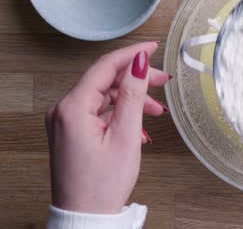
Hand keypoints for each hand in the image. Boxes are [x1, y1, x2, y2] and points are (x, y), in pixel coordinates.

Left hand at [46, 42, 169, 213]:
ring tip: (156, 109)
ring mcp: (65, 122)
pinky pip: (97, 111)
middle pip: (104, 80)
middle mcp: (63, 110)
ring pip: (102, 96)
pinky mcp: (70, 131)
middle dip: (136, 79)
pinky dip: (119, 113)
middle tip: (164, 80)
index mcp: (72, 108)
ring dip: (131, 98)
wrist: (85, 216)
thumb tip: (139, 64)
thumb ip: (132, 95)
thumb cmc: (102, 185)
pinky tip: (138, 124)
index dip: (132, 54)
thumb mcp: (125, 136)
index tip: (152, 47)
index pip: (105, 67)